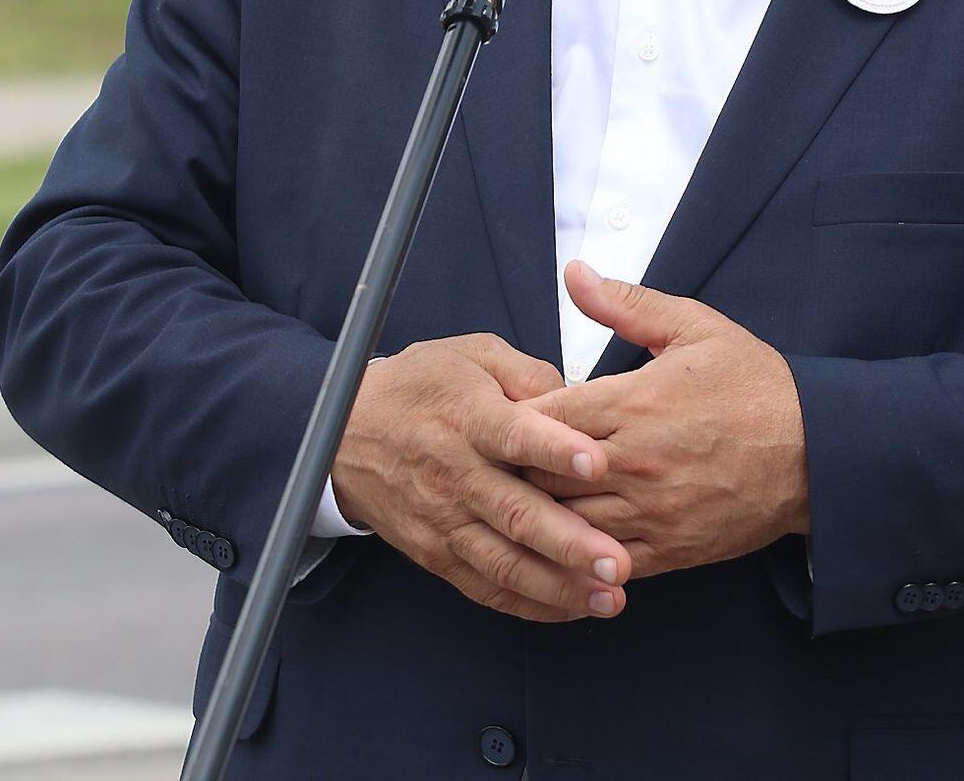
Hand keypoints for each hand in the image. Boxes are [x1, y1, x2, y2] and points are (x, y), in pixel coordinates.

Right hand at [330, 333, 631, 622]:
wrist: (347, 431)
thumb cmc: (421, 387)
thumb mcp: (473, 355)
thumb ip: (528, 374)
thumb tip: (578, 398)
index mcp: (467, 415)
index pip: (513, 434)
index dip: (555, 449)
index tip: (598, 463)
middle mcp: (455, 472)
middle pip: (514, 512)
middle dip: (569, 543)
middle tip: (617, 562)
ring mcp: (444, 520)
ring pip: (504, 562)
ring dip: (558, 586)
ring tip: (608, 598)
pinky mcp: (436, 554)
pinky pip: (486, 588)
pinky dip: (530, 604)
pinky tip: (572, 608)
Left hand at [522, 262, 807, 578]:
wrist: (816, 451)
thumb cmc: (753, 382)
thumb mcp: (693, 326)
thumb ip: (625, 303)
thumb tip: (574, 272)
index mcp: (634, 402)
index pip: (543, 416)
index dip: (515, 415)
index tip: (505, 411)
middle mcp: (635, 463)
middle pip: (541, 475)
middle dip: (516, 467)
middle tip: (499, 458)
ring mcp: (651, 513)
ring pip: (565, 525)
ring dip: (541, 513)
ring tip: (521, 500)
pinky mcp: (669, 551)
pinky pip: (602, 564)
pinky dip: (575, 556)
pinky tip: (560, 544)